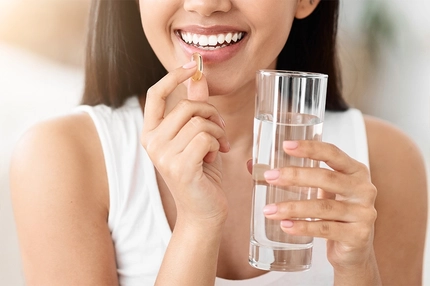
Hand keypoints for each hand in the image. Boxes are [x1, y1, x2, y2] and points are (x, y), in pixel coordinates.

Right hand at [141, 63, 229, 225]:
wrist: (203, 211)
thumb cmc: (201, 174)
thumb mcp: (197, 138)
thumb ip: (195, 110)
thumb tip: (198, 79)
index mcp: (152, 133)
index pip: (156, 94)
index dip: (173, 76)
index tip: (192, 65)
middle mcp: (151, 142)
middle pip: (186, 105)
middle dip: (211, 114)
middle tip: (220, 130)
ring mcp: (163, 155)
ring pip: (198, 121)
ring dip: (217, 131)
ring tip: (218, 147)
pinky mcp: (179, 166)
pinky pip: (205, 137)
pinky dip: (217, 143)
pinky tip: (215, 157)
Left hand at [261, 140, 377, 269]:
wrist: (353, 251)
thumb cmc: (333, 214)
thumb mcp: (320, 192)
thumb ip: (294, 177)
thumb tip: (251, 166)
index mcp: (355, 171)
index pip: (333, 153)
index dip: (310, 148)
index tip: (286, 145)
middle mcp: (364, 189)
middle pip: (326, 178)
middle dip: (295, 176)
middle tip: (269, 177)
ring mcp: (363, 213)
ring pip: (323, 207)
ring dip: (292, 207)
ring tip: (268, 210)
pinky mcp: (358, 236)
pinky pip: (325, 229)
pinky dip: (303, 226)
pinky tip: (285, 225)